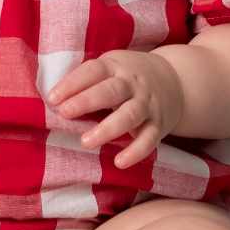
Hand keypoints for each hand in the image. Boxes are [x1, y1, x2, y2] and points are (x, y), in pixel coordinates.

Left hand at [48, 49, 186, 170]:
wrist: (177, 81)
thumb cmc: (128, 78)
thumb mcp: (111, 68)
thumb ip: (87, 81)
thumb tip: (52, 101)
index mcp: (116, 67)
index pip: (93, 71)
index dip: (72, 83)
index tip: (52, 99)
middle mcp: (133, 83)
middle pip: (111, 91)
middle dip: (87, 101)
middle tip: (64, 113)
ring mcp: (147, 104)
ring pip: (129, 115)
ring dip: (108, 128)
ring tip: (86, 142)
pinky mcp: (159, 124)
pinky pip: (149, 139)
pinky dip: (136, 151)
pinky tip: (120, 162)